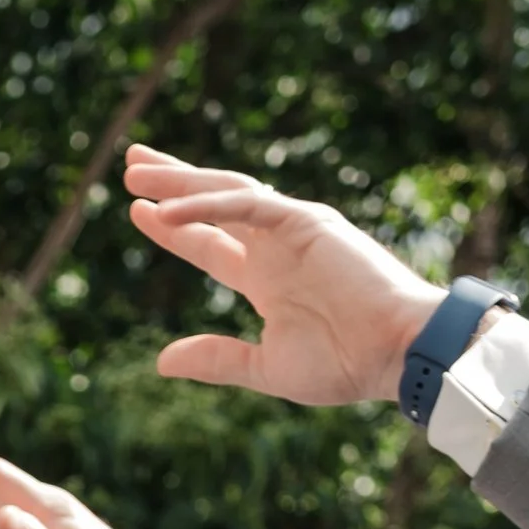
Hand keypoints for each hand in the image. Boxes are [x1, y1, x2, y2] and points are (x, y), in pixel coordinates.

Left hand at [123, 145, 444, 407]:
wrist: (395, 353)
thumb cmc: (344, 363)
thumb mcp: (264, 366)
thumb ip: (215, 359)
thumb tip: (161, 362)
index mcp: (267, 277)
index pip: (210, 242)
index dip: (174, 228)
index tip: (139, 211)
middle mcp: (275, 245)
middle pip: (212, 202)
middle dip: (172, 181)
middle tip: (132, 163)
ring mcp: (291, 229)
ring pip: (225, 192)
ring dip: (180, 181)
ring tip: (136, 171)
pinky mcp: (307, 221)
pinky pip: (248, 205)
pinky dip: (207, 206)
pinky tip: (167, 212)